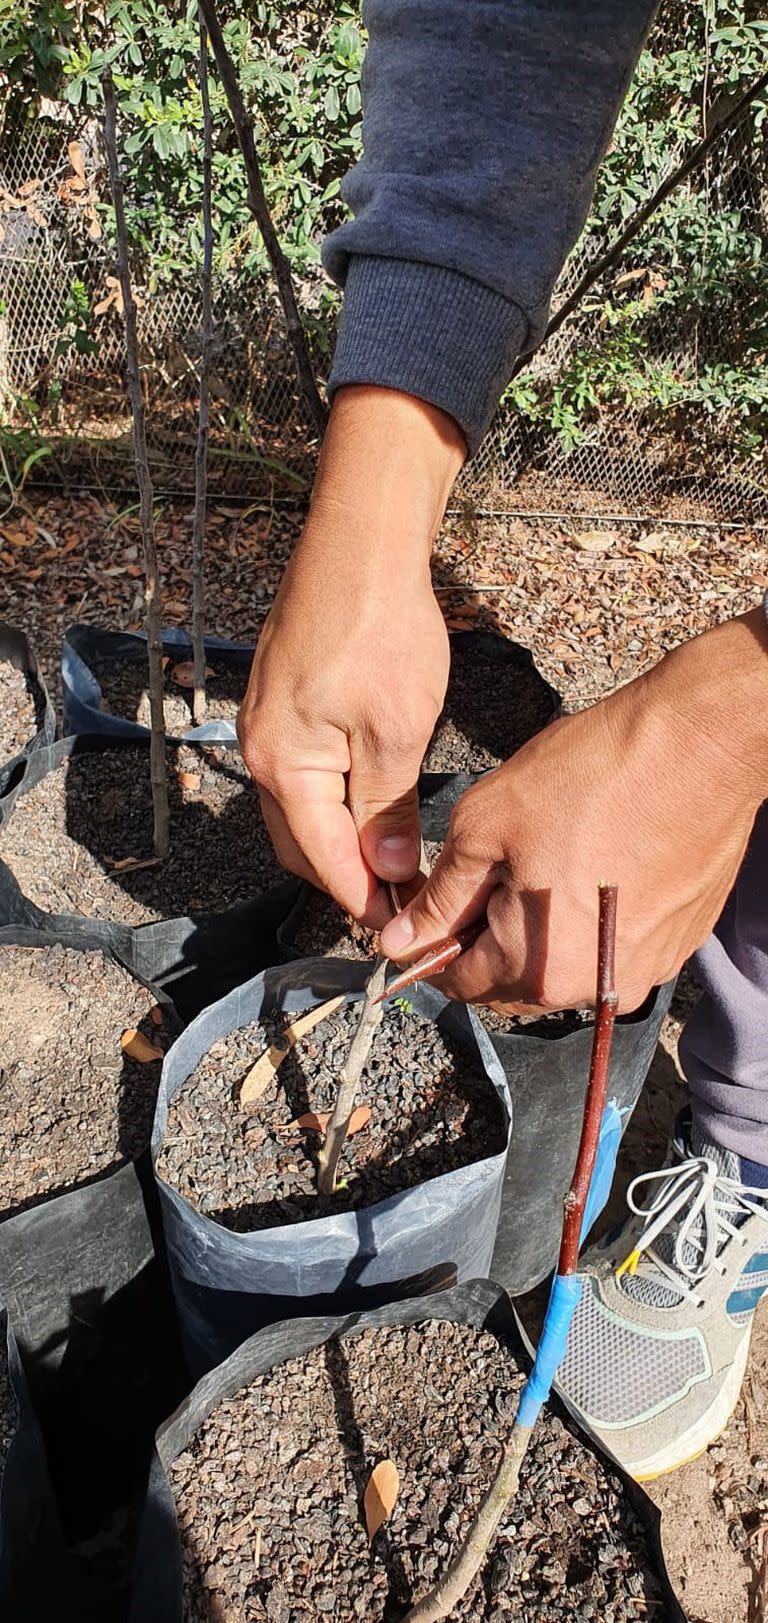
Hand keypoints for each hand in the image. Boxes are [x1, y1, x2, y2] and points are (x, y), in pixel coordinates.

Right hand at [237, 386, 465, 924]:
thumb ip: (389, 809)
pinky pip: (305, 772)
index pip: (323, 858)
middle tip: (402, 900)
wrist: (360, 539)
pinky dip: (336, 800)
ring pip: (302, 808)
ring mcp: (267, 723)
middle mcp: (261, 750)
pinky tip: (373, 802)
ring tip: (395, 860)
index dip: (363, 898)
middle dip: (347, 877)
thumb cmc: (380, 626)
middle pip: (301, 842)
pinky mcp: (284, 700)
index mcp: (284, 765)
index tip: (400, 927)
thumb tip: (392, 870)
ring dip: (341, 840)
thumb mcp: (397, 730)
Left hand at [380, 610, 767, 1011]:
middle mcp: (593, 986)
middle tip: (485, 873)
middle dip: (485, 939)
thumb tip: (402, 939)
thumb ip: (440, 896)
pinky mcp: (676, 942)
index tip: (427, 911)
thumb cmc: (592, 777)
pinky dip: (587, 921)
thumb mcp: (484, 827)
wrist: (700, 746)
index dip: (431, 946)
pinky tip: (589, 865)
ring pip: (562, 968)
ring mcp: (642, 967)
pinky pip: (610, 949)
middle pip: (511, 983)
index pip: (460, 984)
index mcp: (536, 968)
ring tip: (542, 861)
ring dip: (538, 931)